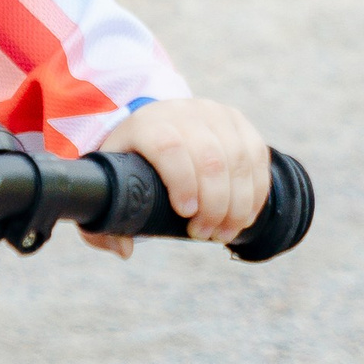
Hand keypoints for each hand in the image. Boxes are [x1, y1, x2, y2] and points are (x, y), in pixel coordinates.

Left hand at [86, 97, 270, 254]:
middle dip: (214, 205)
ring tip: (224, 232)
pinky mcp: (239, 123)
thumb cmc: (131, 164)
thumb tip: (125, 250)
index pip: (169, 147)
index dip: (182, 182)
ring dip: (238, 204)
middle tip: (205, 235)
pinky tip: (244, 216)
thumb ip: (106, 221)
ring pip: (239, 159)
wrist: (157, 126)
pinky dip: (256, 192)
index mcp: (147, 125)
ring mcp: (215, 114)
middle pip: (210, 158)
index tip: (186, 214)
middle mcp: (183, 113)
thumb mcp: (109, 185)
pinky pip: (257, 158)